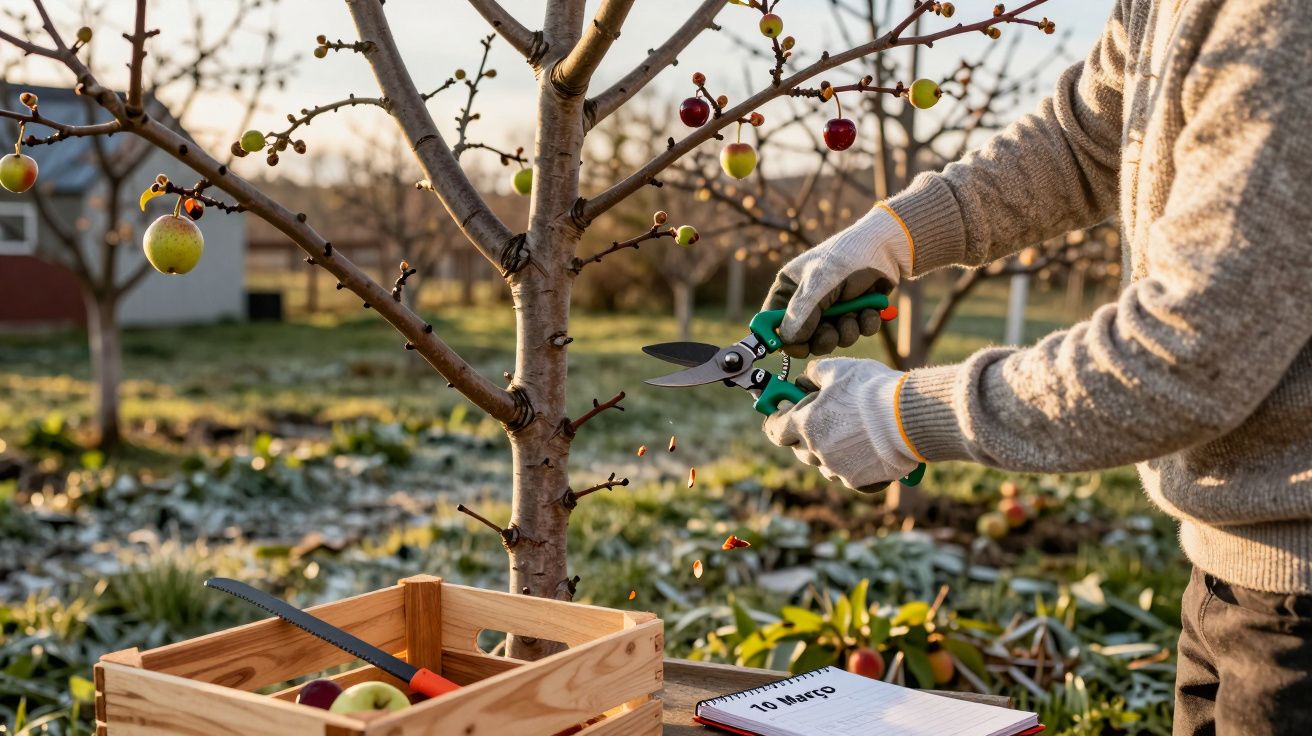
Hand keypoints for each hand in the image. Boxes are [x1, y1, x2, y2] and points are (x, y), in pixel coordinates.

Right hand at [762, 203, 911, 357]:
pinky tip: (870, 309)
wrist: (886, 246)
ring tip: (855, 313)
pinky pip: (855, 333)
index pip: (773, 320)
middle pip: (804, 338)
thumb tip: (787, 342)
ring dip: (846, 331)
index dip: (782, 338)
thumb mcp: (818, 283)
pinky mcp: (854, 313)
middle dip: (822, 338)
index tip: (796, 349)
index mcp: (789, 289)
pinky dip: (864, 325)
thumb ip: (801, 314)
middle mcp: (808, 301)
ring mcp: (832, 309)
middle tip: (832, 331)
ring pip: (832, 339)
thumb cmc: (846, 256)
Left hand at [763, 358, 920, 491]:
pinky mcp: (858, 481)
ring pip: (823, 463)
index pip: (775, 430)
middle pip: (799, 449)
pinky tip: (864, 448)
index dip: (777, 421)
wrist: (907, 418)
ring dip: (828, 450)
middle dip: (805, 435)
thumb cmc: (870, 390)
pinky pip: (846, 474)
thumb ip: (815, 372)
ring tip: (848, 432)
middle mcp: (816, 451)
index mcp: (805, 425)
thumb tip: (806, 376)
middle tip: (821, 419)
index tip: (782, 415)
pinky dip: (851, 463)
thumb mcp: (838, 369)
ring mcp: (837, 469)